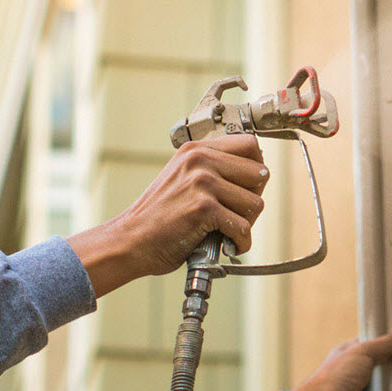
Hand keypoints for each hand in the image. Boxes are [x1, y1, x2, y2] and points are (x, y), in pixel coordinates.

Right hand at [67, 134, 267, 295]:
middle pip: (259, 174)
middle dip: (253, 199)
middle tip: (237, 215)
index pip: (250, 145)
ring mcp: (201, 182)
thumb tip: (258, 174)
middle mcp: (200, 160)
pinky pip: (243, 227)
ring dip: (247, 224)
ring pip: (255, 203)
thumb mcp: (182, 178)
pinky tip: (228, 245)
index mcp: (196, 150)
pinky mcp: (203, 209)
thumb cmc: (158, 216)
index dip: (256, 169)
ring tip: (228, 231)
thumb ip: (212, 169)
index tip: (249, 187)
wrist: (131, 240)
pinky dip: (240, 242)